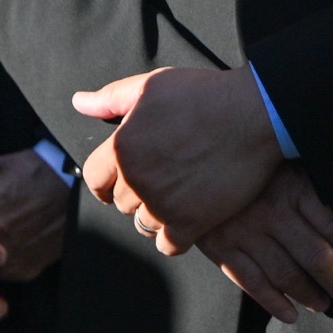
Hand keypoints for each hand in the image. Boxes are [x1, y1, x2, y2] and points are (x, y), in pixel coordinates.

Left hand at [74, 65, 283, 249]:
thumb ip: (109, 99)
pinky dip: (173, 236)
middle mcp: (137, 180)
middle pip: (120, 202)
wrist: (254, 115)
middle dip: (133, 193)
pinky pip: (168, 245)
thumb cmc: (201, 95)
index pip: (94, 179)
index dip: (104, 180)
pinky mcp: (193, 222)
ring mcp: (164, 204)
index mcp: (121, 148)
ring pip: (142, 224)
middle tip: (156, 180)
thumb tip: (79, 102)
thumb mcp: (149, 87)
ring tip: (172, 197)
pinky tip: (184, 220)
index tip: (116, 180)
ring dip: (153, 214)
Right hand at [193, 165, 332, 321]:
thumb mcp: (295, 165)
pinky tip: (290, 314)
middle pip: (316, 256)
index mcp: (294, 186)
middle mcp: (271, 209)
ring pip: (286, 273)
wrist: (196, 160)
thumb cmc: (256, 163)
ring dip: (310, 295)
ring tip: (324, 304)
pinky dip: (273, 302)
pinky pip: (251, 281)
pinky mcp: (220, 245)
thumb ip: (329, 189)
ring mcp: (243, 229)